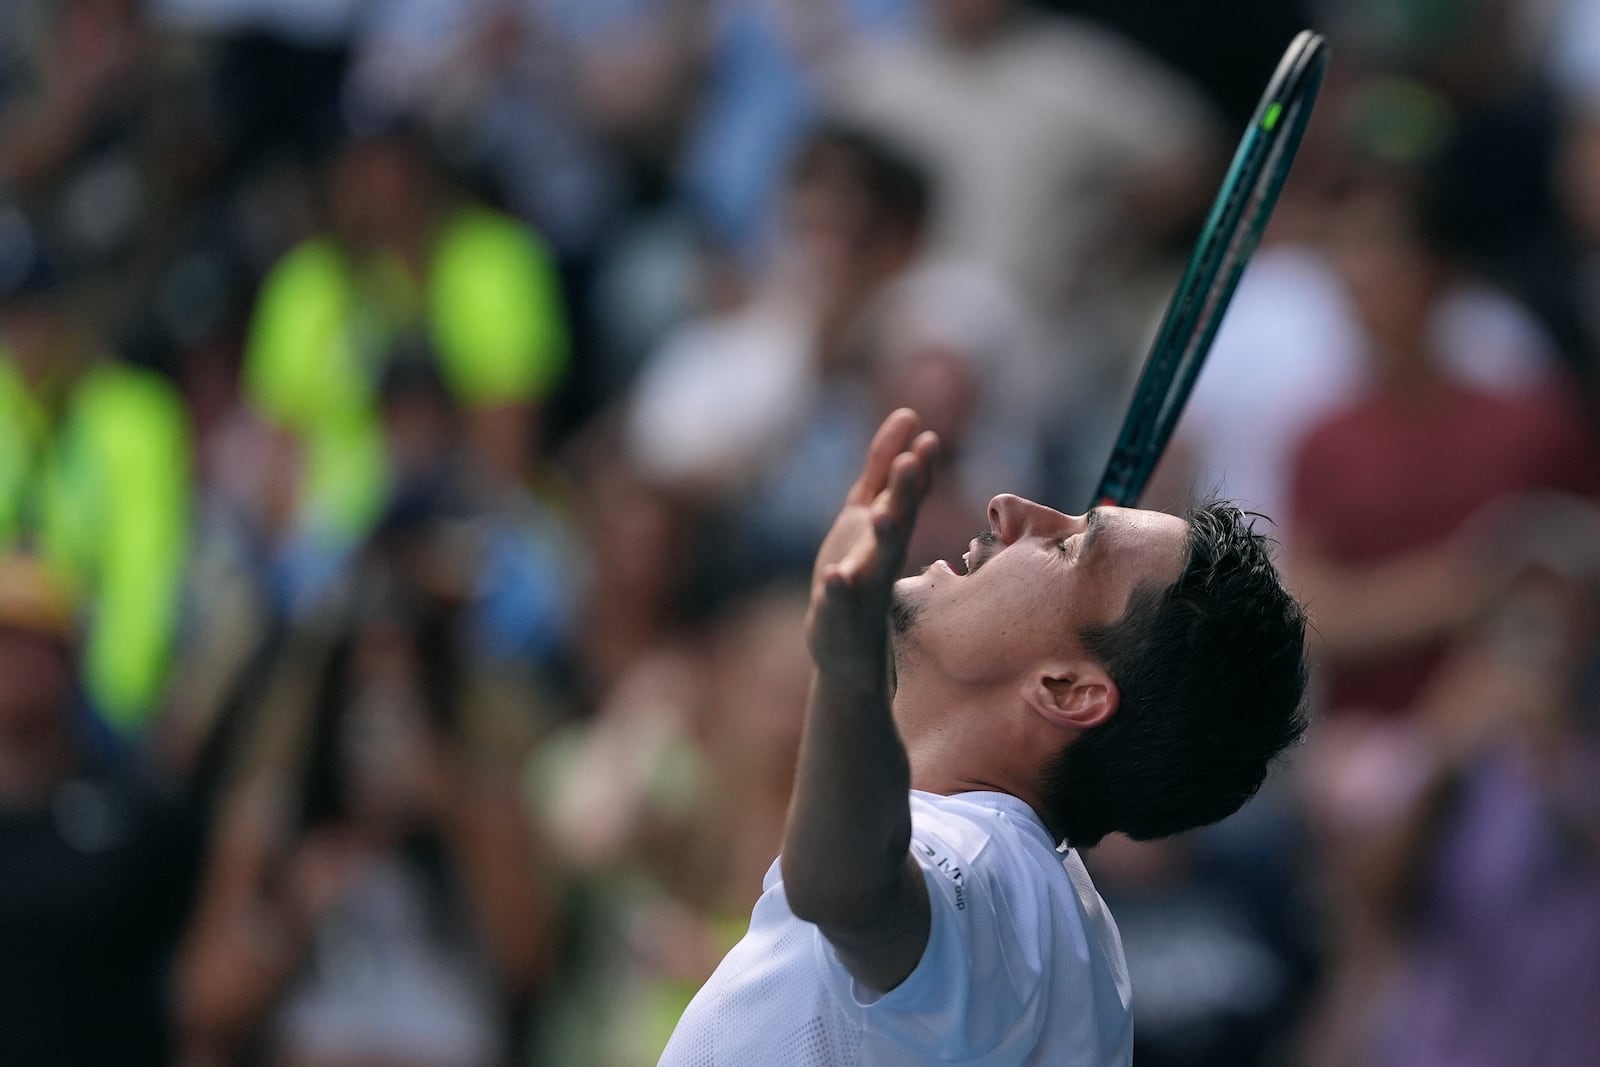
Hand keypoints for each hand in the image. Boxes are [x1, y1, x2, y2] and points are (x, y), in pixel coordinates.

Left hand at [807, 409, 938, 683]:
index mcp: (889, 529)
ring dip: (883, 536)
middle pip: (900, 518)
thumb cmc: (860, 570)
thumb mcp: (868, 511)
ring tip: (881, 514)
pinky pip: (841, 599)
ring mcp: (865, 584)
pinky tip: (835, 577)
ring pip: (878, 557)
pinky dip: (839, 588)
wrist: (847, 645)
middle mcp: (883, 554)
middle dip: (906, 491)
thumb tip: (907, 417)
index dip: (918, 467)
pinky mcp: (841, 611)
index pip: (908, 493)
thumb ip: (882, 469)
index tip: (927, 438)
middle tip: (912, 461)